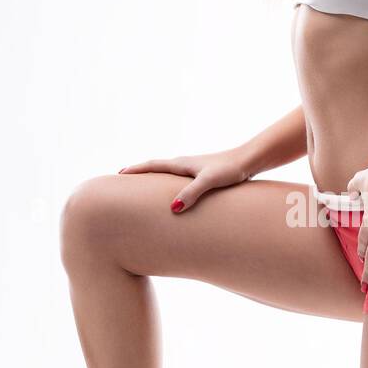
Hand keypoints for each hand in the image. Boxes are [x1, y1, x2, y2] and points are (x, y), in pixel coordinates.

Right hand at [120, 150, 250, 212]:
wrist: (250, 159)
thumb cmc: (230, 169)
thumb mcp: (209, 182)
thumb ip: (192, 193)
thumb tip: (173, 208)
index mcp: (181, 163)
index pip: (151, 165)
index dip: (135, 170)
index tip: (118, 174)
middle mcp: (184, 163)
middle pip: (156, 167)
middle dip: (139, 173)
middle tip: (123, 179)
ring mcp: (194, 168)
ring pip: (167, 173)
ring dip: (153, 178)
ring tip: (143, 188)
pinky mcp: (203, 174)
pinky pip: (178, 179)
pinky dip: (168, 184)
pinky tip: (174, 193)